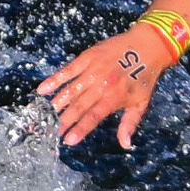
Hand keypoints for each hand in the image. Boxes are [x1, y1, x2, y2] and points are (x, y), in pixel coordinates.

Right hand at [37, 29, 169, 148]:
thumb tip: (125, 145)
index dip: (80, 129)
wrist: (147, 45)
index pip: (93, 116)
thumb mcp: (141, 103)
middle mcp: (102, 84)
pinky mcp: (87, 57)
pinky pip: (68, 70)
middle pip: (79, 105)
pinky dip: (54, 80)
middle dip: (64, 120)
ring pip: (71, 90)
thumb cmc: (144, 77)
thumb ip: (130, 124)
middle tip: (52, 132)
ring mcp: (93, 70)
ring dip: (57, 103)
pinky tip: (42, 90)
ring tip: (44, 115)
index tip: (68, 140)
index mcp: (115, 97)